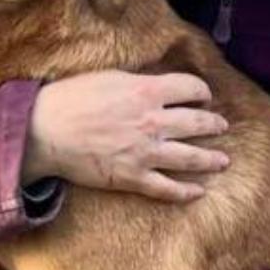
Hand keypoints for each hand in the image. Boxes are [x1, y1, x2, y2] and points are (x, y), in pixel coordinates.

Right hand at [22, 70, 228, 203]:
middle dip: (214, 125)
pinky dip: (185, 192)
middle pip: (197, 123)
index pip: (190, 88)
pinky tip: (199, 192)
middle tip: (222, 126)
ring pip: (190, 158)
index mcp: (147, 92)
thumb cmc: (71, 99)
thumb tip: (159, 84)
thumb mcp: (109, 77)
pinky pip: (167, 188)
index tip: (204, 96)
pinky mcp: (132, 178)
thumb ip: (139, 82)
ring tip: (223, 161)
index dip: (202, 91)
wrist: (45, 131)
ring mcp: (144, 153)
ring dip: (211, 159)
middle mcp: (152, 122)